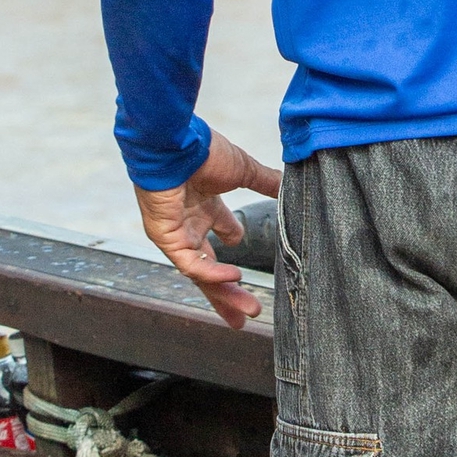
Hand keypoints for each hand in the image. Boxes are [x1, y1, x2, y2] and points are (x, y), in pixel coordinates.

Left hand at [135, 133, 282, 329]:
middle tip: (251, 312)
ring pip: (201, 272)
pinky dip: (212, 272)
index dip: (236, 247)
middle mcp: (190, 222)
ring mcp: (177, 232)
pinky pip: (189, 263)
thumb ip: (266, 181)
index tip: (247, 264)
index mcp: (205, 205)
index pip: (221, 233)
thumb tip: (290, 183)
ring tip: (249, 310)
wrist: (175, 144)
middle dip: (230, 291)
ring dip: (225, 292)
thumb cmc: (203, 151)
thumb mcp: (243, 170)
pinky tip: (233, 277)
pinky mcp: (166, 237)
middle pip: (211, 265)